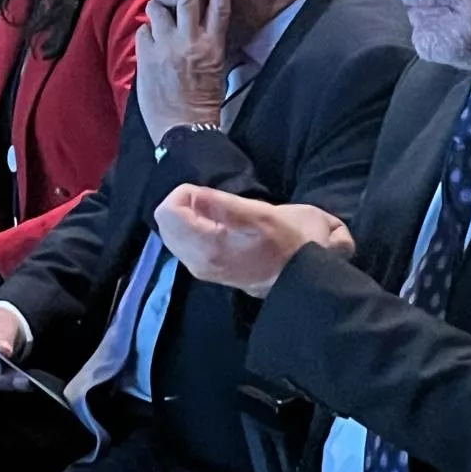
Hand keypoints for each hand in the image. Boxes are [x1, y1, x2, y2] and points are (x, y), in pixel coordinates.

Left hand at [137, 0, 231, 145]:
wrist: (183, 127)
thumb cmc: (203, 103)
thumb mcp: (216, 71)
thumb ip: (207, 46)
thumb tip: (201, 30)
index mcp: (212, 46)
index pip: (221, 8)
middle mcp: (189, 41)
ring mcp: (165, 46)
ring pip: (158, 10)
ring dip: (158, 7)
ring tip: (159, 10)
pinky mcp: (146, 55)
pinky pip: (144, 31)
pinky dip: (147, 33)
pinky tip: (151, 43)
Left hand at [154, 184, 352, 297]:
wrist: (304, 278)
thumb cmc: (289, 241)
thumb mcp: (261, 215)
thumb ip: (222, 205)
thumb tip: (190, 193)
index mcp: (208, 248)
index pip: (168, 212)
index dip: (186, 193)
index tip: (211, 193)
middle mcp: (197, 262)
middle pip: (165, 222)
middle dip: (185, 204)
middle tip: (215, 200)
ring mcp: (201, 268)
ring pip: (173, 233)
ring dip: (189, 215)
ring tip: (219, 212)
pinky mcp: (207, 270)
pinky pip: (184, 242)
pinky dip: (193, 227)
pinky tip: (218, 224)